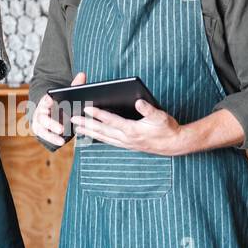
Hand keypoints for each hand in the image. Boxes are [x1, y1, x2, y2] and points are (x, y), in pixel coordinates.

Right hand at [32, 72, 85, 147]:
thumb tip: (82, 74)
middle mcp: (40, 112)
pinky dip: (52, 139)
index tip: (50, 100)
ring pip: (42, 129)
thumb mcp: (67, 95)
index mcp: (46, 101)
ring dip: (51, 135)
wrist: (49, 111)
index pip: (44, 100)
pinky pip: (45, 136)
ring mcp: (38, 122)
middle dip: (52, 123)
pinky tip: (61, 142)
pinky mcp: (40, 131)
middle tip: (62, 129)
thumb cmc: (60, 102)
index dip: (46, 101)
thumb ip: (74, 86)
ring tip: (61, 140)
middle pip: (43, 118)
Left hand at [71, 96, 185, 155]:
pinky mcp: (127, 145)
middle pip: (102, 131)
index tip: (87, 108)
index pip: (111, 120)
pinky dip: (98, 138)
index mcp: (132, 130)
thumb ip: (148, 109)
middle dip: (86, 124)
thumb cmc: (167, 129)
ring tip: (77, 128)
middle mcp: (126, 138)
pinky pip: (108, 141)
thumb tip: (138, 101)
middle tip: (73, 119)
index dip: (98, 114)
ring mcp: (125, 143)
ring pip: (103, 137)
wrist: (174, 144)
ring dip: (89, 132)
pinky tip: (92, 135)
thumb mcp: (161, 116)